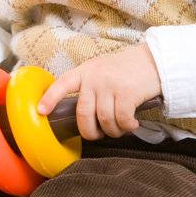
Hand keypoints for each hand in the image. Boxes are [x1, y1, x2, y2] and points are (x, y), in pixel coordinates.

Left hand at [36, 43, 162, 139]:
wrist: (154, 60)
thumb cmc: (126, 70)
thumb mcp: (101, 70)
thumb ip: (89, 86)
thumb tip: (81, 114)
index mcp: (85, 71)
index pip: (62, 84)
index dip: (49, 99)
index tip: (41, 112)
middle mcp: (94, 77)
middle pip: (83, 113)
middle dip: (88, 131)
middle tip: (97, 135)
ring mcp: (110, 84)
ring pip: (103, 120)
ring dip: (112, 131)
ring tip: (119, 129)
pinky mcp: (127, 93)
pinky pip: (121, 119)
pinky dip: (126, 127)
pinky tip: (131, 124)